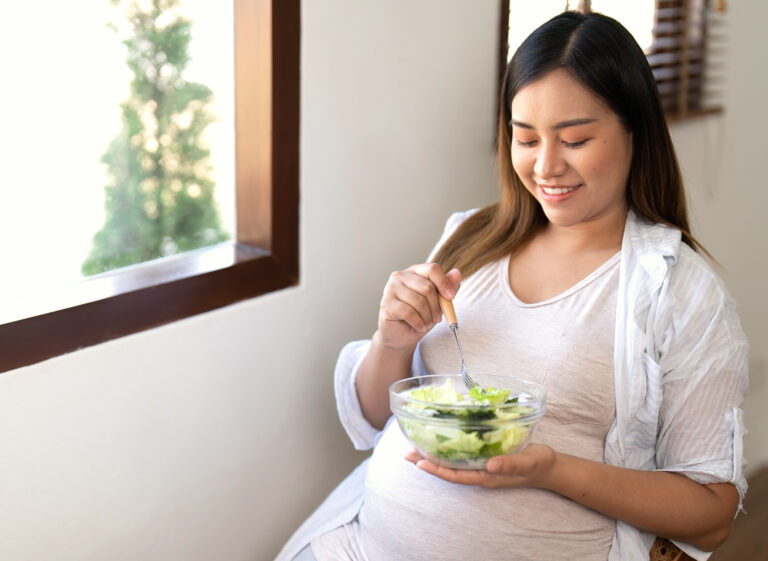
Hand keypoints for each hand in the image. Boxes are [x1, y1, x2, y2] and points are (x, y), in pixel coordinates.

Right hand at [375, 263, 460, 351]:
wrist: (401, 336)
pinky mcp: (386, 304)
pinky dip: (419, 323)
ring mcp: (390, 289)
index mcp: (414, 271)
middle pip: (427, 287)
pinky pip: (409, 312)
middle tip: (437, 318)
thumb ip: (447, 287)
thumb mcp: (437, 302)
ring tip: (427, 323)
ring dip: (428, 317)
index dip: (444, 283)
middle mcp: (400, 276)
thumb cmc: (419, 316)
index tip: (451, 297)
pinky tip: (419, 326)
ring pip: (419, 301)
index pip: (432, 269)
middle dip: (436, 307)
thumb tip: (457, 273)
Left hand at [405, 444, 556, 488]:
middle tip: (407, 453)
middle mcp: (480, 472)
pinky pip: (462, 455)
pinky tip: (440, 440)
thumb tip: (490, 465)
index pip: (456, 475)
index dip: (437, 469)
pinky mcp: (485, 457)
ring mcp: (482, 466)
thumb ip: (511, 464)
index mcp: (487, 476)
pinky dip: (448, 449)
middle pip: (448, 470)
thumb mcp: (528, 462)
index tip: (419, 462)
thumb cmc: (538, 464)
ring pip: (453, 463)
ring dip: (434, 456)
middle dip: (428, 462)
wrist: (548, 466)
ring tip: (415, 447)